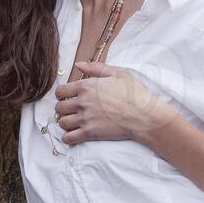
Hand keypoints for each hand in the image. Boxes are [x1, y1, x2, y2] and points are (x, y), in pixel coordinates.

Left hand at [53, 60, 170, 144]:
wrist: (144, 115)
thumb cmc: (134, 94)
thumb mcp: (118, 73)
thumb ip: (96, 68)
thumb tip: (78, 65)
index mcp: (86, 86)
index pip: (61, 91)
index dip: (62, 94)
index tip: (67, 97)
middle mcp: (82, 102)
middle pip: (59, 107)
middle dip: (63, 108)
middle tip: (71, 110)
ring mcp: (85, 119)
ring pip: (62, 122)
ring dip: (65, 122)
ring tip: (73, 122)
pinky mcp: (90, 133)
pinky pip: (69, 138)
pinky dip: (68, 137)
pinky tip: (74, 134)